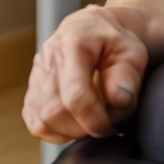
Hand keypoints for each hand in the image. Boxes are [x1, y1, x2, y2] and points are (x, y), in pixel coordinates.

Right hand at [22, 5, 147, 142]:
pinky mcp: (31, 90)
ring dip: (68, 132)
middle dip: (81, 128)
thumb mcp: (132, 52)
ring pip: (40, 121)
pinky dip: (54, 132)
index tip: (110, 126)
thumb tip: (118, 101)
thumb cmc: (114, 42)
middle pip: (53, 111)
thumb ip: (128, 76)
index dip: (93, 119)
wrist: (95, 31)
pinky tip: (74, 123)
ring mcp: (36, 74)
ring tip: (89, 122)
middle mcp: (49, 57)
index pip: (75, 93)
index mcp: (74, 43)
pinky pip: (35, 123)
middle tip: (103, 124)